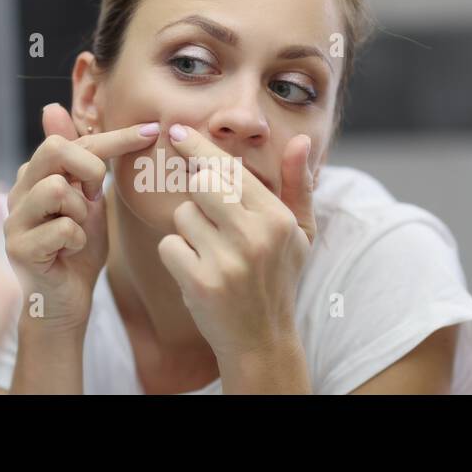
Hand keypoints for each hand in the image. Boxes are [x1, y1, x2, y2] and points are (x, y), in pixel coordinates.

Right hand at [3, 104, 158, 332]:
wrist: (66, 300)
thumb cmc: (77, 250)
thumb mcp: (87, 199)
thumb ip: (80, 160)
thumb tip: (51, 107)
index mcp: (35, 175)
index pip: (72, 140)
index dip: (114, 136)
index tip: (152, 131)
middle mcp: (18, 190)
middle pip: (55, 150)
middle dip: (89, 169)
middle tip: (95, 195)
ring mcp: (13, 219)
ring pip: (56, 189)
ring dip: (80, 212)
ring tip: (77, 230)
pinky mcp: (18, 248)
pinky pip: (61, 229)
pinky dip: (76, 241)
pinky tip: (70, 251)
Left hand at [156, 124, 316, 392]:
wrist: (261, 339)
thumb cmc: (278, 279)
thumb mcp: (300, 234)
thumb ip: (298, 186)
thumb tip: (302, 140)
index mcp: (278, 219)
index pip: (229, 169)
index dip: (199, 148)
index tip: (177, 131)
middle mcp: (255, 235)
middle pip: (201, 185)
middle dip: (198, 198)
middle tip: (210, 220)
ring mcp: (228, 260)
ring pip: (182, 216)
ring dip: (189, 232)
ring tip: (212, 254)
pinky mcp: (201, 282)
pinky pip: (169, 246)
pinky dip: (177, 257)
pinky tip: (199, 272)